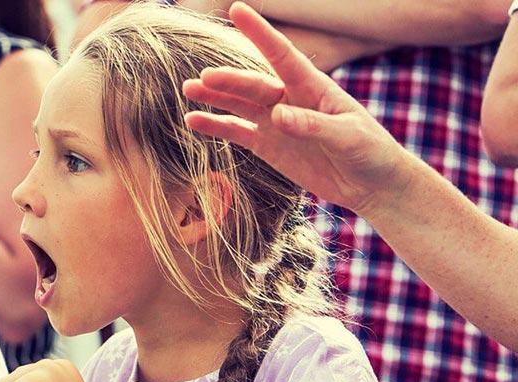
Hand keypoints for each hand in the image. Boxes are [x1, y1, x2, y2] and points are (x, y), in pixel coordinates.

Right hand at [182, 2, 418, 216]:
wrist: (372, 184)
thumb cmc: (370, 152)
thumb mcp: (348, 137)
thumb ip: (313, 124)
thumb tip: (277, 115)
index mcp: (314, 87)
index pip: (282, 55)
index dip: (260, 32)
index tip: (237, 9)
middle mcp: (290, 99)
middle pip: (254, 85)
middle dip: (229, 80)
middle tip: (205, 78)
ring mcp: (277, 122)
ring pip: (240, 104)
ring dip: (215, 97)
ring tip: (189, 89)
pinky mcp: (269, 145)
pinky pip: (237, 132)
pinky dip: (215, 126)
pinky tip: (193, 120)